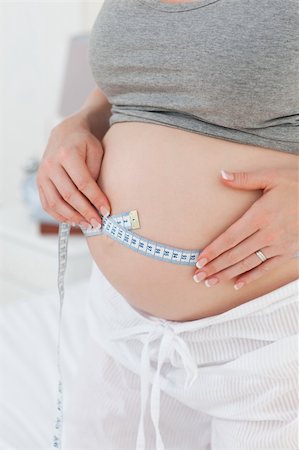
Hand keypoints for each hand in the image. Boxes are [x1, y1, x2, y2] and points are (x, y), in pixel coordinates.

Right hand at [36, 114, 110, 228]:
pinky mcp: (39, 182)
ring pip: (56, 203)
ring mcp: (42, 174)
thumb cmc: (84, 143)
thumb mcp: (96, 151)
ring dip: (73, 217)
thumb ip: (96, 173)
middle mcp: (51, 164)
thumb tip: (97, 200)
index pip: (83, 183)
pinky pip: (47, 204)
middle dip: (85, 212)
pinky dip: (60, 216)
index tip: (106, 210)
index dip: (96, 199)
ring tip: (87, 224)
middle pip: (69, 195)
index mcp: (67, 154)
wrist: (65, 133)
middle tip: (98, 222)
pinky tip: (73, 221)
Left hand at [193, 168, 298, 289]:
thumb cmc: (298, 185)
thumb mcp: (272, 176)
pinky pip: (267, 268)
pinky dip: (251, 277)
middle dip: (215, 266)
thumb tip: (222, 175)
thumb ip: (245, 179)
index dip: (213, 250)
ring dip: (227, 274)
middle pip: (235, 254)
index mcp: (260, 215)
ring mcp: (279, 245)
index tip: (200, 259)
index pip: (230, 237)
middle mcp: (268, 234)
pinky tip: (237, 284)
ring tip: (211, 281)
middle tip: (198, 275)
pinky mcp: (288, 252)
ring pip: (248, 264)